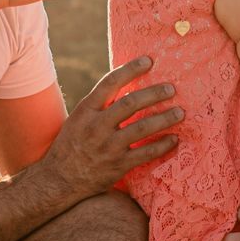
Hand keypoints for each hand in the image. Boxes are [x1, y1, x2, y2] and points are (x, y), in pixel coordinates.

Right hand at [37, 57, 180, 201]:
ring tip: (180, 112)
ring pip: (143, 127)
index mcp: (86, 110)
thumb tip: (127, 86)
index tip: (148, 60)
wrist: (59, 180)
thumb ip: (100, 105)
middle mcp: (97, 126)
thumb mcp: (78, 119)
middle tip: (171, 89)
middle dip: (154, 94)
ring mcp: (108, 146)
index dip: (131, 69)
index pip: (110, 82)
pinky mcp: (118, 165)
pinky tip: (174, 139)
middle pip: (131, 103)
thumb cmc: (71, 145)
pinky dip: (162, 145)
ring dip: (165, 118)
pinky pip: (146, 153)